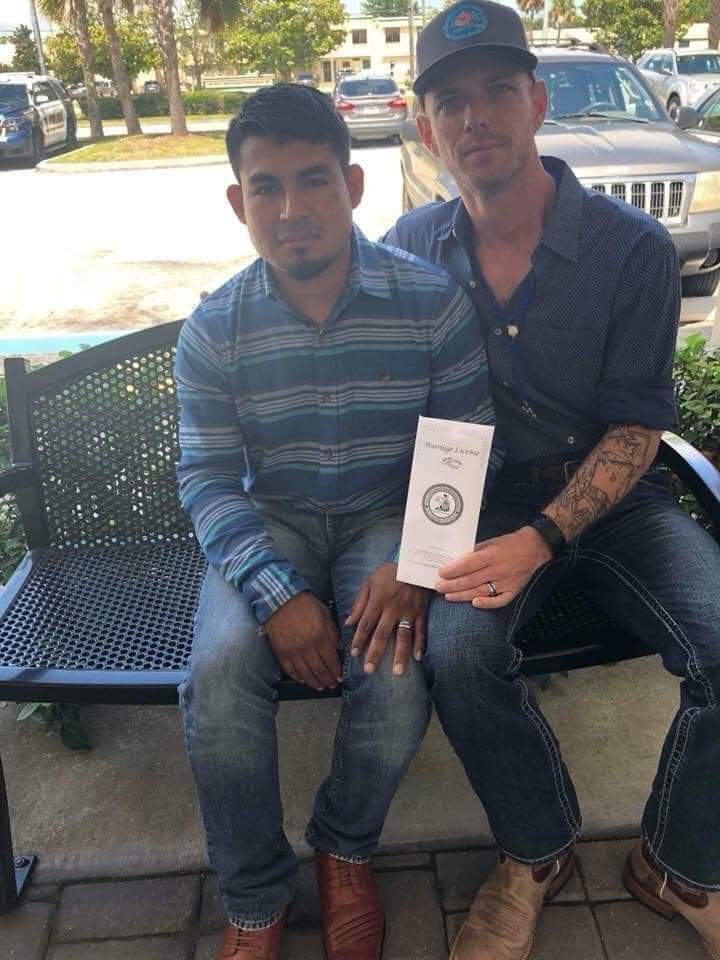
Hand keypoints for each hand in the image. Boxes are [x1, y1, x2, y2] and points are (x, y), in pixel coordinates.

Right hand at [264, 593, 341, 690]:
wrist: (281, 600)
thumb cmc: (306, 605)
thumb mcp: (325, 614)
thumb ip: (333, 633)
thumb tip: (339, 648)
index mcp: (320, 637)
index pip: (331, 661)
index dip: (337, 671)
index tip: (341, 677)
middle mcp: (307, 648)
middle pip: (319, 670)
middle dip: (328, 680)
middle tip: (332, 685)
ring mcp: (293, 652)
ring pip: (305, 673)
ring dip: (314, 682)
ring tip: (320, 686)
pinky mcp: (281, 653)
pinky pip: (290, 670)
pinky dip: (297, 677)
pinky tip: (303, 680)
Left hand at [345, 563, 428, 675]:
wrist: (414, 562)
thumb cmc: (388, 573)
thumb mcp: (369, 583)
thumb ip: (359, 603)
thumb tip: (348, 622)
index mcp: (378, 600)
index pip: (366, 624)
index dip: (359, 640)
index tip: (354, 654)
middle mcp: (393, 608)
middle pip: (382, 634)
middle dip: (375, 653)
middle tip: (369, 670)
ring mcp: (409, 611)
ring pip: (404, 636)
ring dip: (400, 655)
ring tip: (397, 672)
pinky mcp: (421, 611)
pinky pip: (421, 630)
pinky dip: (420, 644)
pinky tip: (417, 658)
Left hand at [435, 527, 551, 608]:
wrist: (533, 548)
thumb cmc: (509, 544)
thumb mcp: (490, 542)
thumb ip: (475, 553)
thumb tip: (456, 562)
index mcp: (491, 555)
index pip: (468, 565)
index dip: (452, 570)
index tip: (440, 573)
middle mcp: (498, 570)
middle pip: (470, 580)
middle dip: (451, 585)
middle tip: (439, 587)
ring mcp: (506, 582)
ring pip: (480, 592)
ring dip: (462, 595)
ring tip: (448, 596)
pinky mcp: (513, 590)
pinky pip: (499, 601)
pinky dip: (487, 604)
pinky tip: (474, 604)